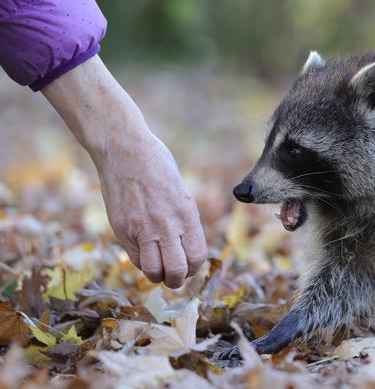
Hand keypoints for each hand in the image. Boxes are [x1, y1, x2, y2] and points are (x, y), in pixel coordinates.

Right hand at [41, 55, 207, 286]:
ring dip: (158, 275)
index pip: (197, 257)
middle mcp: (166, 225)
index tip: (190, 266)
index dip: (195, 268)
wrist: (125, 150)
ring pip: (153, 271)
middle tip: (175, 276)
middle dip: (177, 280)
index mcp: (186, 214)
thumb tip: (184, 244)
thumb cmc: (156, 165)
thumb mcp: (180, 192)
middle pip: (177, 271)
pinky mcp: (122, 229)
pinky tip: (144, 254)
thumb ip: (182, 219)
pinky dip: (141, 263)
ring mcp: (142, 228)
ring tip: (159, 269)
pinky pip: (135, 259)